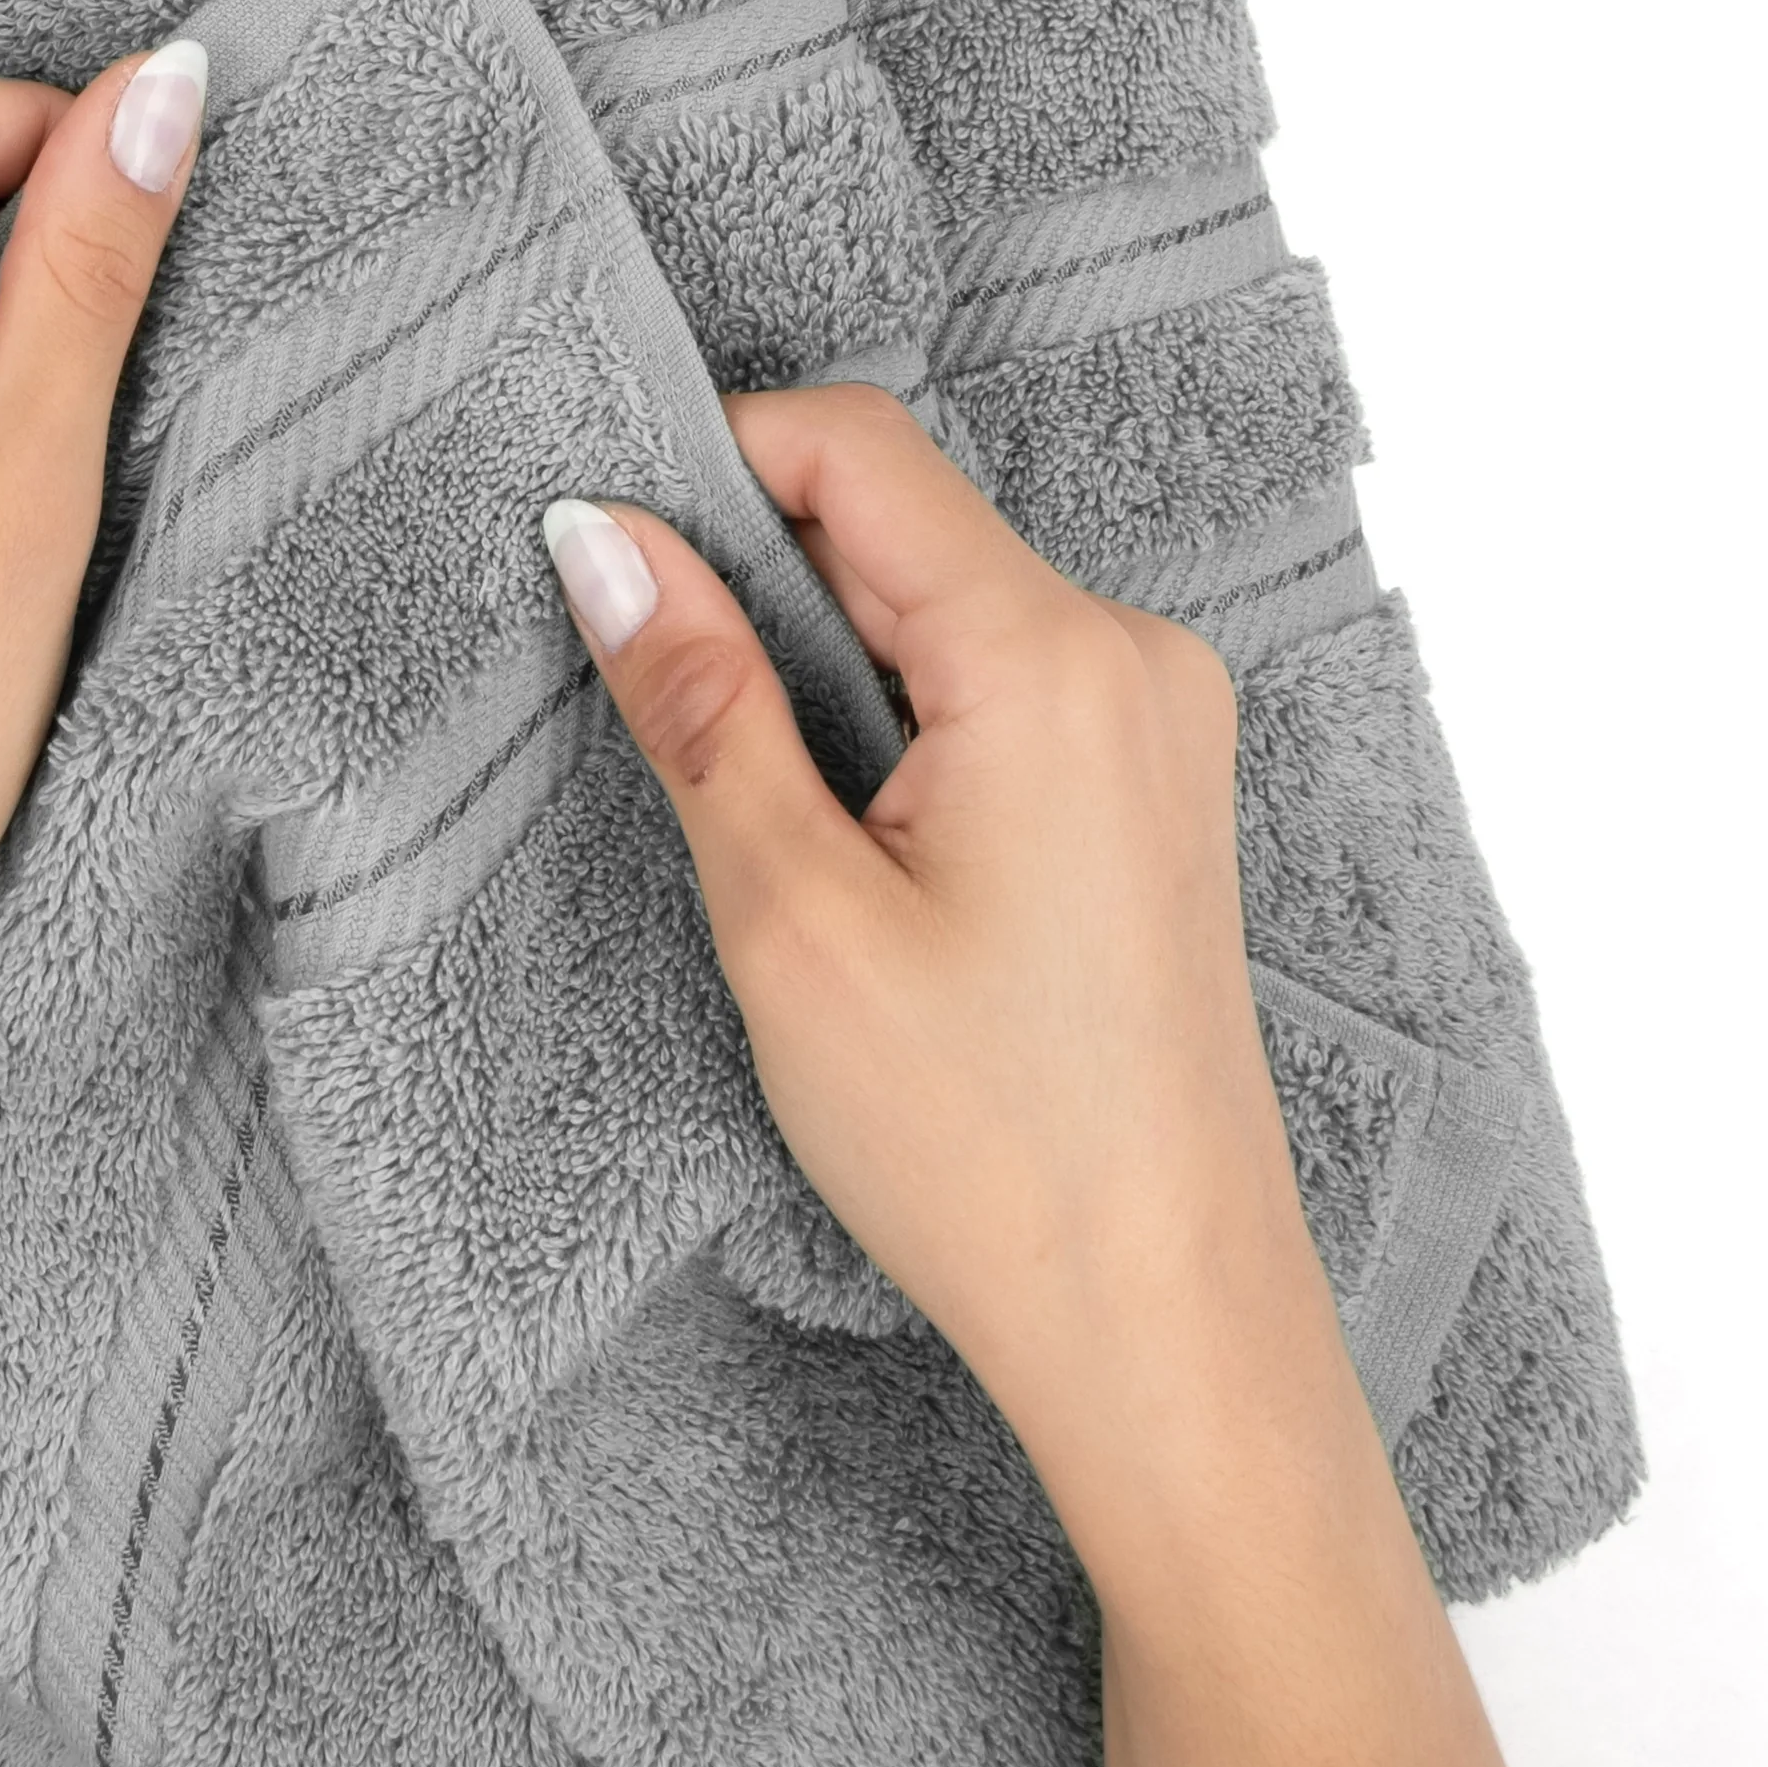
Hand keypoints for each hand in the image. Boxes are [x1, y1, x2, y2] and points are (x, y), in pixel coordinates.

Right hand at [541, 384, 1356, 1583]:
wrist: (1164, 1317)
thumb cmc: (992, 1144)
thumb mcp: (793, 913)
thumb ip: (699, 699)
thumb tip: (604, 541)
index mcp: (1054, 659)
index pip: (858, 449)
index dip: (712, 461)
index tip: (603, 548)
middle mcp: (1134, 660)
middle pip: (902, 523)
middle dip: (756, 576)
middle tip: (653, 702)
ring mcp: (1160, 726)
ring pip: (943, 608)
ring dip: (823, 662)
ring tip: (756, 812)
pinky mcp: (1152, 793)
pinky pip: (1000, 686)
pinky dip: (896, 720)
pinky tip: (845, 844)